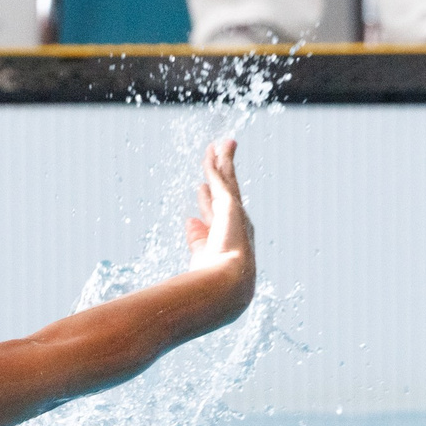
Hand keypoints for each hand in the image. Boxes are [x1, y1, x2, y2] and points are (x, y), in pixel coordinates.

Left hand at [183, 137, 256, 309]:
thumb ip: (197, 238)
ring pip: (228, 179)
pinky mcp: (229, 202)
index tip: (202, 187)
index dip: (207, 200)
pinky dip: (218, 161)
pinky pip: (221, 176)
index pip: (214, 214)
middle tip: (219, 157)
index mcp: (226, 236)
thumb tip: (190, 220)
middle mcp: (234, 221)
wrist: (228, 281)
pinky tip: (214, 149)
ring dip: (224, 161)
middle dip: (222, 175)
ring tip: (223, 144)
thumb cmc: (214, 278)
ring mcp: (234, 210)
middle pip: (226, 192)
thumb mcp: (201, 255)